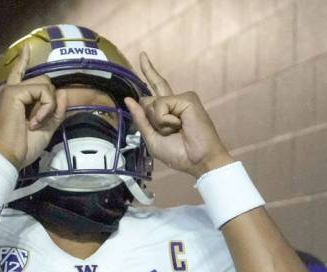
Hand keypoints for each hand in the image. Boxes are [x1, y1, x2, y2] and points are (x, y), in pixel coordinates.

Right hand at [0, 45, 67, 168]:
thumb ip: (54, 111)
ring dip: (48, 106)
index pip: (19, 74)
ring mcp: (10, 90)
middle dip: (50, 101)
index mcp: (12, 99)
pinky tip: (34, 122)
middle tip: (39, 123)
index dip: (23, 61)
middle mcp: (9, 91)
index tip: (26, 49)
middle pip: (43, 82)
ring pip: (45, 85)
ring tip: (35, 123)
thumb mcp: (45, 128)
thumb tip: (63, 93)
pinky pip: (42, 92)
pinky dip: (45, 108)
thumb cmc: (22, 148)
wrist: (9, 157)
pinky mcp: (13, 93)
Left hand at [125, 52, 233, 177]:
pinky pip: (161, 105)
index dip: (148, 71)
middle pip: (150, 94)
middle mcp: (174, 102)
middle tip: (170, 133)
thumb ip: (140, 119)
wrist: (198, 160)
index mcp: (167, 111)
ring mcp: (181, 99)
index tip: (142, 55)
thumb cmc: (178, 153)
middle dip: (151, 119)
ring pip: (152, 104)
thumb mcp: (152, 139)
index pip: (154, 88)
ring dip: (158, 123)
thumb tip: (128, 99)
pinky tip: (180, 126)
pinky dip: (165, 120)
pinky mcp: (187, 98)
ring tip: (175, 131)